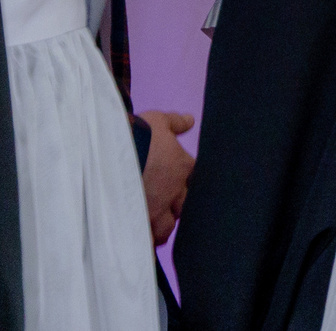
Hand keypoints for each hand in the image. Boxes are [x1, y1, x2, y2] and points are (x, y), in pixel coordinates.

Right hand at [139, 110, 194, 244]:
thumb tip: (189, 121)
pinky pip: (145, 241)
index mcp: (182, 167)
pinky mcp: (138, 223)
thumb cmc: (138, 135)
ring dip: (160, 229)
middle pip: (182, 208)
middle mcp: (173, 191)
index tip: (178, 188)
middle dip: (174, 210)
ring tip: (151, 229)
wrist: (112, 156)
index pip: (192, 181)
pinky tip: (138, 245)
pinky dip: (143, 243)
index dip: (185, 186)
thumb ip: (174, 123)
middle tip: (163, 211)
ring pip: (165, 228)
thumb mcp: (157, 121)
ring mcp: (155, 209)